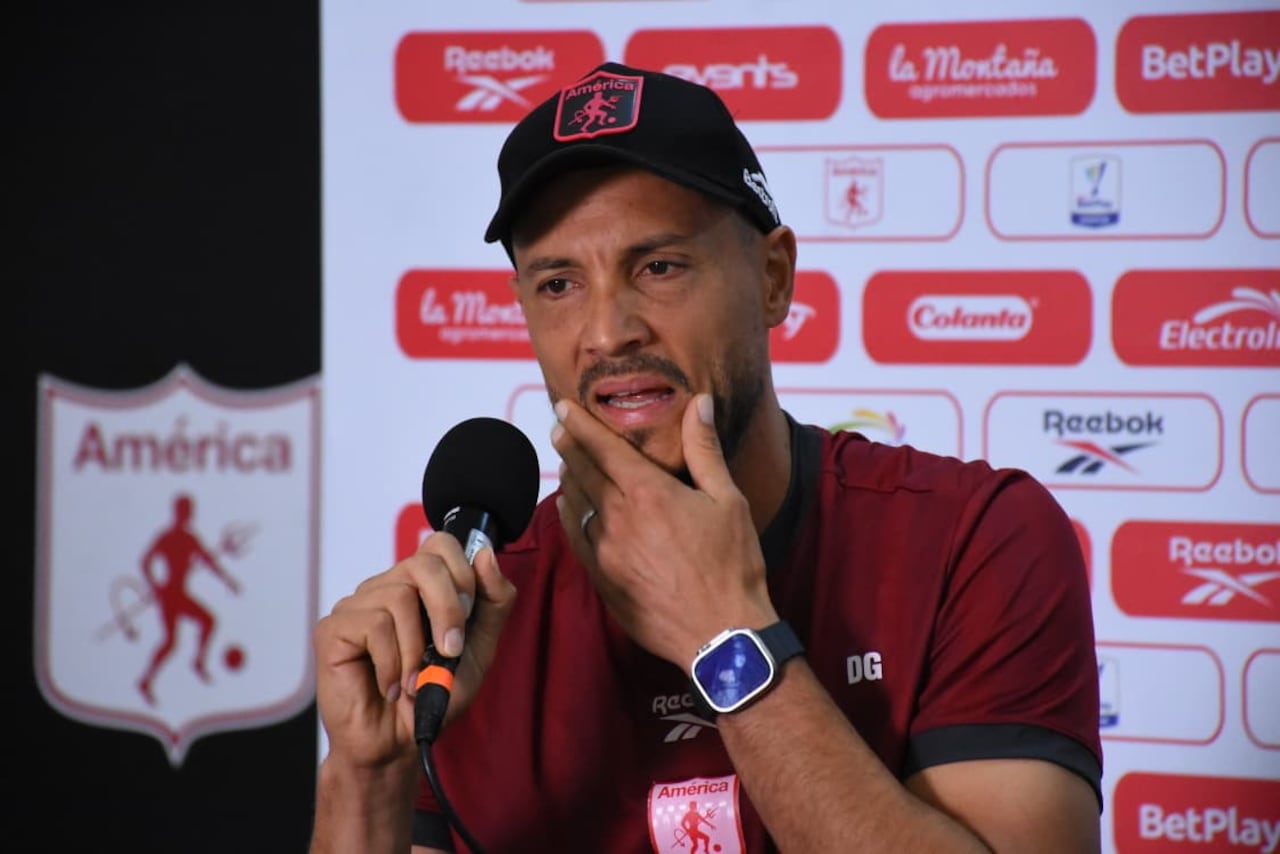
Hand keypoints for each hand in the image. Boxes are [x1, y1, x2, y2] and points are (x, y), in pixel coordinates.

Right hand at [312, 532, 516, 769]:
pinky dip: (392, 662)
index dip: (462, 572)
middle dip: (449, 608)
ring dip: (418, 648)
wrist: (398, 745)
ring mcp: (357, 605)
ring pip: (399, 596)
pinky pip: (373, 625)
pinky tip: (390, 686)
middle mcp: (386, 587)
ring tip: (414, 680)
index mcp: (419, 587)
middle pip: (424, 562)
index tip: (469, 614)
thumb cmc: (433, 696)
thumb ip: (492, 602)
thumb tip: (486, 553)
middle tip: (450, 649)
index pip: (441, 544)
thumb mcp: (478, 648)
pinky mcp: (333, 629)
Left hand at [552, 393, 776, 668]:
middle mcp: (618, 518)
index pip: (602, 448)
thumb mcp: (729, 500)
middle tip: (558, 426)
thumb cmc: (732, 566)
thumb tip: (698, 404)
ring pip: (574, 503)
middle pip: (581, 471)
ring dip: (569, 478)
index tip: (562, 407)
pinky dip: (569, 514)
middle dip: (568, 444)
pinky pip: (575, 537)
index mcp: (648, 493)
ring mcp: (604, 551)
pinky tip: (570, 506)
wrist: (721, 635)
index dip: (579, 424)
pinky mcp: (601, 579)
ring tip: (567, 461)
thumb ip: (705, 449)